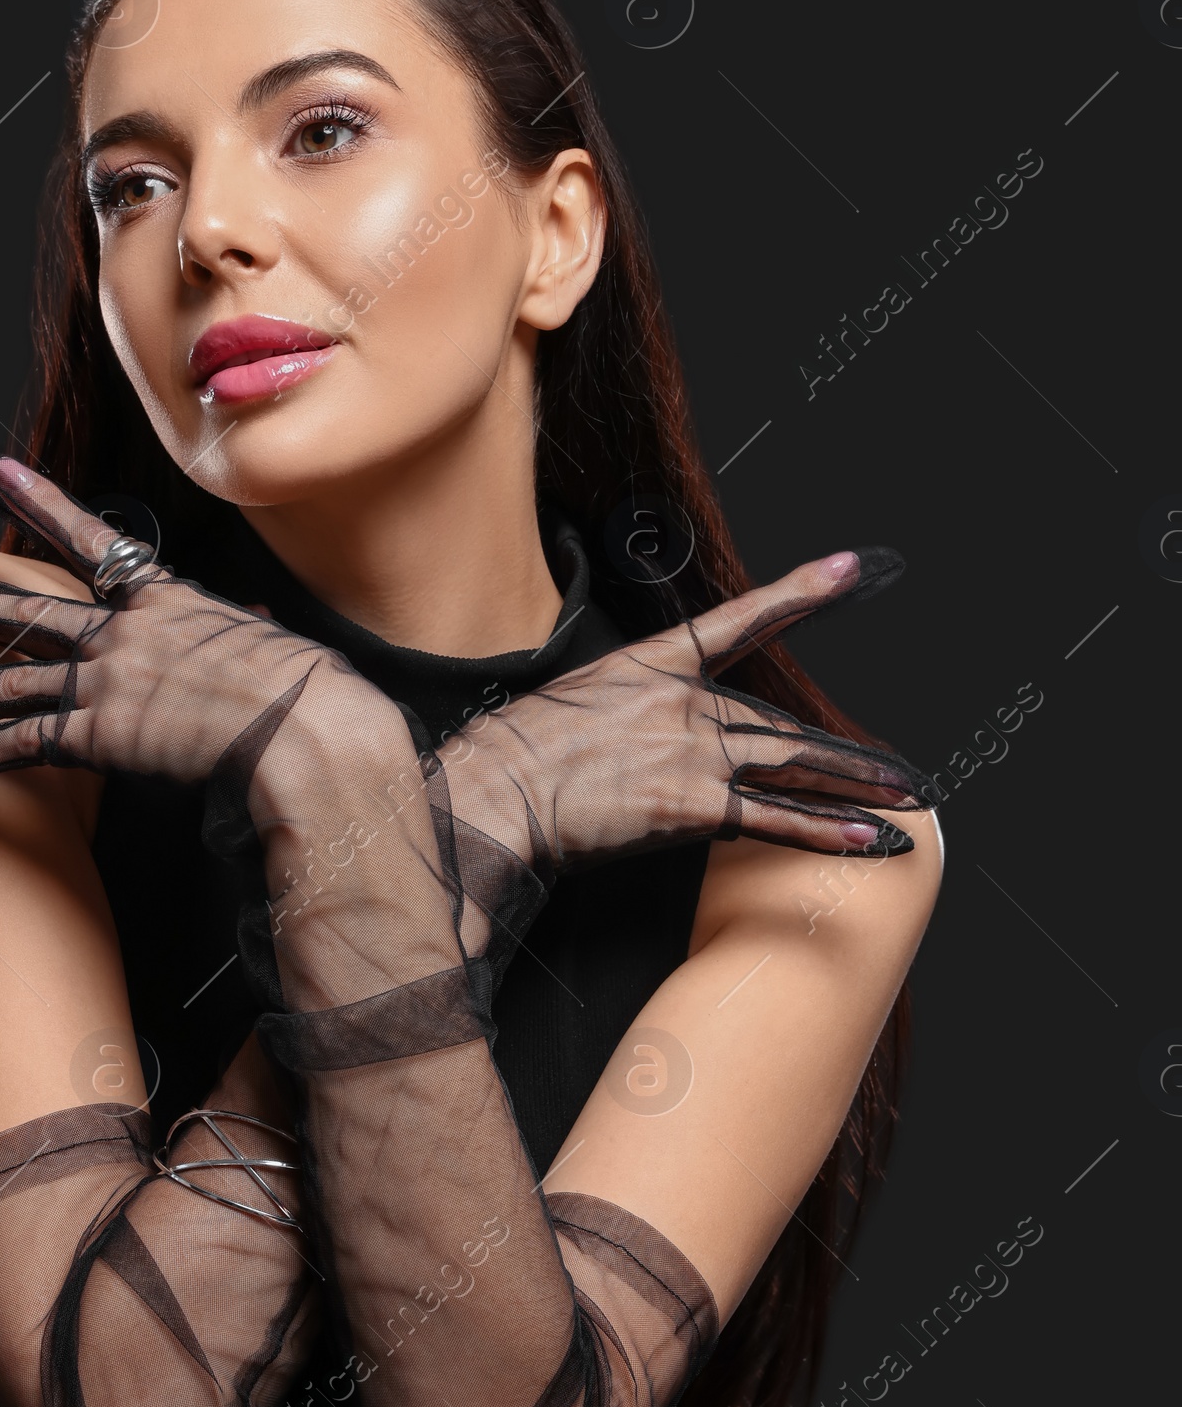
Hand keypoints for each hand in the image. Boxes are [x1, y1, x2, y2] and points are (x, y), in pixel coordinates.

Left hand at [0, 457, 342, 785]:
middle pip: (32, 610)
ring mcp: (107, 682)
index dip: (39, 504)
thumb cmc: (309, 687)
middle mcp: (125, 633)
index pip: (93, 541)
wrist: (305, 725)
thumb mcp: (275, 640)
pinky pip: (27, 743)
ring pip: (15, 679)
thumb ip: (246, 629)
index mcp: (168, 600)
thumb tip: (254, 618)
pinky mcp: (102, 736)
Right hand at [445, 548, 931, 868]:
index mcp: (651, 666)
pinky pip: (774, 818)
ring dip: (856, 785)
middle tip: (901, 769)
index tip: (848, 569)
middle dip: (845, 754)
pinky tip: (868, 837)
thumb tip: (638, 747)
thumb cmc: (513, 755)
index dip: (800, 593)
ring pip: (792, 766)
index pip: (740, 621)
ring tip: (907, 797)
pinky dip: (825, 831)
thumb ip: (619, 718)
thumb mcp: (568, 707)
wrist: (498, 791)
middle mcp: (684, 702)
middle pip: (779, 727)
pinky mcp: (691, 804)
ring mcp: (693, 751)